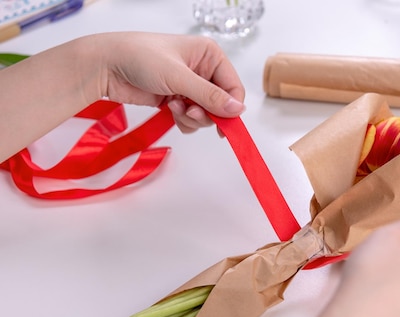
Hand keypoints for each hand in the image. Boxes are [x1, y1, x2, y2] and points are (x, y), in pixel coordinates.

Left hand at [100, 32, 245, 132]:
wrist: (106, 66)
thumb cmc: (140, 58)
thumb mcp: (178, 77)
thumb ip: (209, 96)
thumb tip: (237, 110)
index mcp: (209, 55)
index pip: (233, 87)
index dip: (230, 107)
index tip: (222, 123)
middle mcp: (203, 70)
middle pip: (221, 104)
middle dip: (206, 113)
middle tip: (191, 113)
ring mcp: (189, 86)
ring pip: (206, 114)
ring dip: (192, 117)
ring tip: (174, 107)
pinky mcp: (177, 99)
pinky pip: (191, 119)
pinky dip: (183, 120)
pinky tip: (169, 109)